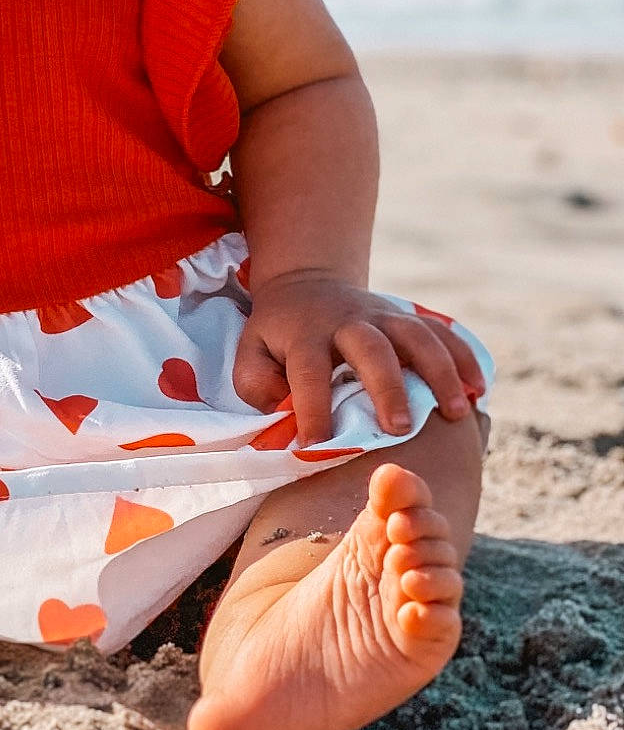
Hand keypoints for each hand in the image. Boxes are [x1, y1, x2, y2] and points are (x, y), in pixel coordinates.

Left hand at [234, 271, 484, 445]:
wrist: (307, 283)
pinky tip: (477, 389)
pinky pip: (442, 332)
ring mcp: (383, 315)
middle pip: (372, 348)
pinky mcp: (407, 317)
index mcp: (305, 333)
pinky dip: (463, 357)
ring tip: (456, 412)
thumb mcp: (252, 353)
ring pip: (417, 336)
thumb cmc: (278, 335)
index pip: (308, 371)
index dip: (311, 408)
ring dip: (439, 372)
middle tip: (398, 429)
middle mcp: (347, 321)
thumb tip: (285, 413)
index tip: (315, 446)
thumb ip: (259, 385)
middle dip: (387, 388)